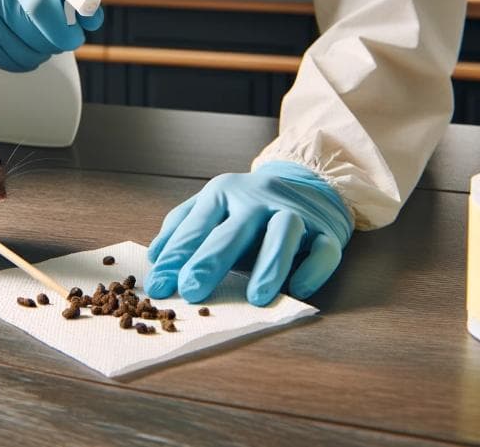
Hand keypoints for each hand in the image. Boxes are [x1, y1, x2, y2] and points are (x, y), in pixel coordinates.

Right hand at [0, 0, 103, 71]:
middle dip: (60, 40)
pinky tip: (20, 43)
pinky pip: (9, 62)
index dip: (66, 24)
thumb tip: (92, 17)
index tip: (79, 31)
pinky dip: (25, 59)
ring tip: (39, 35)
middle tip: (64, 34)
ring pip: (27, 54)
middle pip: (38, 35)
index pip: (42, 3)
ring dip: (44, 51)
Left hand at [144, 161, 352, 305]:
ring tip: (256, 297)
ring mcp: (294, 212)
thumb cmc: (247, 207)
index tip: (158, 286)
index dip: (176, 257)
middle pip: (233, 229)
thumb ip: (182, 228)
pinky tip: (299, 288)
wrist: (306, 182)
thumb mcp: (211, 207)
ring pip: (284, 232)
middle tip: (191, 290)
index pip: (195, 226)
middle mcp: (257, 199)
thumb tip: (154, 257)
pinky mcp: (326, 231)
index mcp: (222, 194)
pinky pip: (324, 249)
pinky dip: (313, 268)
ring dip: (270, 263)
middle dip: (211, 260)